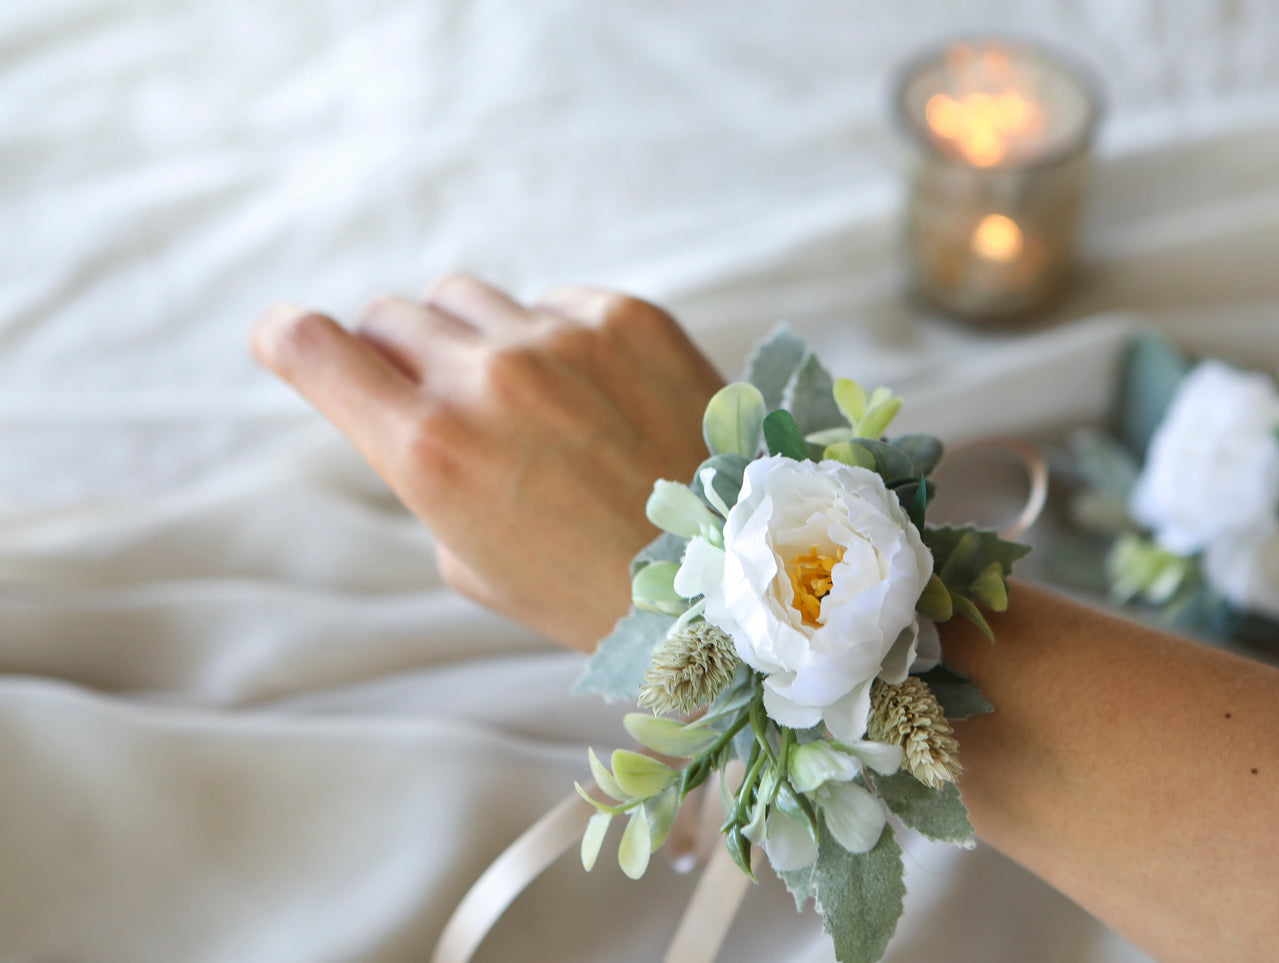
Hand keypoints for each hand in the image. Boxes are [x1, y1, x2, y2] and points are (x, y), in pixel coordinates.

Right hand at [250, 277, 723, 650]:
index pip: (312, 347)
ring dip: (469, 338)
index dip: (284, 339)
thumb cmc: (590, 591)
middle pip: (388, 315)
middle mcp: (487, 378)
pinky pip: (552, 301)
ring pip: (465, 297)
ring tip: (522, 401)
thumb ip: (426, 472)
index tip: (284, 340)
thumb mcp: (472, 562)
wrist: (732, 578)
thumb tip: (418, 409)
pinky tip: (593, 394)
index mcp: (430, 452)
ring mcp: (561, 337)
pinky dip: (553, 337)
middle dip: (391, 354)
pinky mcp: (628, 315)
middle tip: (430, 396)